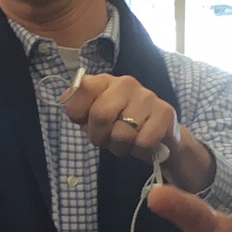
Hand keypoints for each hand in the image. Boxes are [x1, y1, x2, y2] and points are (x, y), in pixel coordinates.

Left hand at [59, 73, 212, 190]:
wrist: (159, 136)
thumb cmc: (121, 126)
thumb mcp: (94, 119)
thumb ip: (77, 109)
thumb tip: (66, 98)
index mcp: (104, 81)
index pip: (81, 88)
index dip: (77, 113)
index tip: (85, 121)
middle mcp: (126, 82)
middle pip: (99, 114)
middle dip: (100, 136)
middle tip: (107, 138)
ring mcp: (147, 96)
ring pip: (122, 133)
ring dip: (121, 146)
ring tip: (128, 141)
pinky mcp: (165, 113)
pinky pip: (142, 142)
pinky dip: (139, 150)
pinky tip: (144, 143)